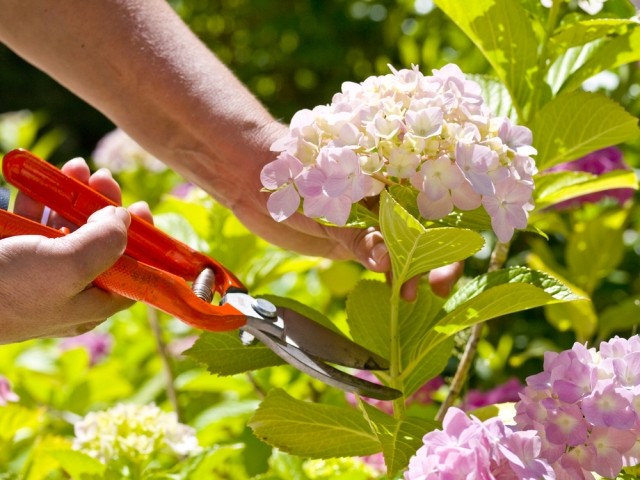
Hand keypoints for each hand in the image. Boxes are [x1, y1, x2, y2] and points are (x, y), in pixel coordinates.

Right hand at [0, 158, 151, 343]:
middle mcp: (67, 290)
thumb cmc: (6, 290)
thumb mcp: (68, 267)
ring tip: (76, 166)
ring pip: (65, 228)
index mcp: (89, 304)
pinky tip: (39, 178)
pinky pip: (31, 222)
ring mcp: (36, 272)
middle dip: (104, 208)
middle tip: (105, 178)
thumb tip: (124, 219)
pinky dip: (38, 199)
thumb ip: (105, 243)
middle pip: (99, 244)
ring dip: (72, 195)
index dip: (143, 243)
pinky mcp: (9, 253)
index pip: (132, 273)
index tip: (143, 209)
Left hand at [230, 123, 462, 300]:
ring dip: (413, 271)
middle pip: (426, 228)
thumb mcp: (328, 206)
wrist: (254, 180)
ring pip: (407, 247)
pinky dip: (392, 275)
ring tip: (409, 295)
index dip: (446, 230)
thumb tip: (387, 263)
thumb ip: (358, 235)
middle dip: (435, 257)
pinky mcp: (355, 240)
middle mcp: (388, 198)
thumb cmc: (294, 177)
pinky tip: (396, 292)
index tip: (446, 258)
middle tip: (437, 288)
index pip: (432, 203)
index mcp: (390, 176)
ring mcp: (373, 221)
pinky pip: (382, 259)